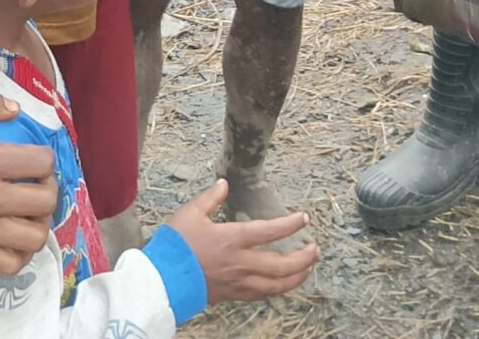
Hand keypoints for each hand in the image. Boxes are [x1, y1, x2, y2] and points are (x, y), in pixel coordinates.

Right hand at [0, 85, 58, 275]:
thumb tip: (15, 109)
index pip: (42, 163)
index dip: (45, 158)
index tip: (35, 158)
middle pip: (45, 202)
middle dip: (49, 189)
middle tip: (37, 184)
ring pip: (34, 237)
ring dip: (39, 223)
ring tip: (29, 213)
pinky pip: (11, 264)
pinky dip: (22, 253)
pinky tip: (16, 238)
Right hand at [163, 182, 317, 303]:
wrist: (163, 280)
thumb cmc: (175, 246)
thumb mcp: (190, 213)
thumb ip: (210, 198)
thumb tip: (224, 183)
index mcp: (232, 239)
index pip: (270, 231)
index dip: (290, 224)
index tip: (303, 218)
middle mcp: (241, 263)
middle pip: (283, 265)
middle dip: (304, 257)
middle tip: (314, 248)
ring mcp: (240, 282)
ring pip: (278, 285)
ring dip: (297, 276)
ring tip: (307, 268)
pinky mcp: (234, 295)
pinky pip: (263, 294)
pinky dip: (278, 287)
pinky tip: (282, 282)